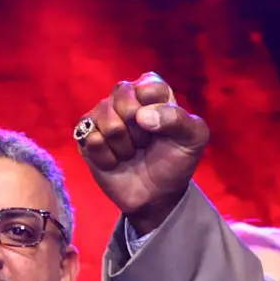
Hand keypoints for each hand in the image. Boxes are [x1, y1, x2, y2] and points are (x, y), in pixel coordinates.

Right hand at [75, 72, 210, 234]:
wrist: (156, 195)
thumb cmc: (175, 161)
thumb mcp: (193, 138)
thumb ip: (178, 118)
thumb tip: (141, 116)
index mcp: (152, 91)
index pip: (148, 85)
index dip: (156, 110)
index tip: (162, 129)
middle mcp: (125, 97)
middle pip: (122, 96)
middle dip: (138, 129)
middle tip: (145, 143)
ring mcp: (102, 115)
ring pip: (106, 120)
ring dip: (124, 146)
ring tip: (131, 153)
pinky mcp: (85, 135)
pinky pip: (91, 139)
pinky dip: (107, 157)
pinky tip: (115, 161)